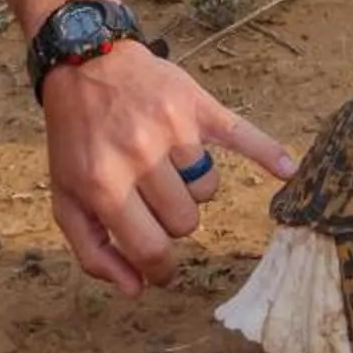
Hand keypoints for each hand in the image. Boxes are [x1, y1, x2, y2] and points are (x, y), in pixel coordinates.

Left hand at [36, 45, 295, 293]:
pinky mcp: (196, 105)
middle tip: (153, 197)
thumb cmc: (76, 138)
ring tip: (168, 164)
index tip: (163, 272)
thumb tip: (136, 290)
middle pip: (186, 220)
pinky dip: (266, 152)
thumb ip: (93, 250)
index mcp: (104, 185)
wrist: (86, 62)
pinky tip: (287, 169)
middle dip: (173, 218)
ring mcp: (173, 129)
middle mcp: (140, 156)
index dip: (160, 269)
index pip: (151, 248)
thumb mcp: (65, 197)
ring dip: (192, 187)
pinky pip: (240, 134)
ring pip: (208, 189)